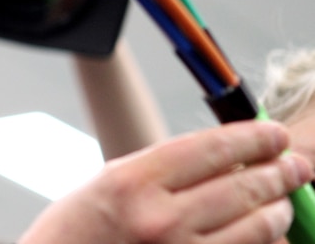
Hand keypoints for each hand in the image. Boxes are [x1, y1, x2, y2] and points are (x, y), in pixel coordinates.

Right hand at [19, 120, 311, 243]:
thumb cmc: (75, 232)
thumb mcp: (108, 184)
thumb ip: (160, 170)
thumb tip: (220, 159)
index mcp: (132, 182)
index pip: (210, 149)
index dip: (251, 138)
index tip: (273, 134)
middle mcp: (159, 219)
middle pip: (241, 187)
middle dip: (279, 172)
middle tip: (295, 164)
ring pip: (254, 229)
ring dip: (278, 210)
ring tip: (285, 200)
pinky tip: (268, 235)